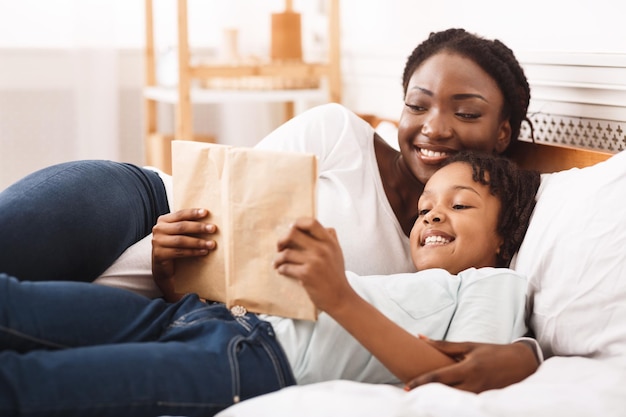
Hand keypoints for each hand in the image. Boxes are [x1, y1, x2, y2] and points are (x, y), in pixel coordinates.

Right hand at [151, 208, 216, 300]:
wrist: (162, 265)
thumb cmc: (174, 245)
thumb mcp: (178, 232)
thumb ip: (187, 225)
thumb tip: (209, 220)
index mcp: (164, 220)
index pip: (180, 214)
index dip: (193, 213)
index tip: (206, 212)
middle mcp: (158, 229)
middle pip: (181, 227)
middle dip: (199, 227)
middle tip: (213, 229)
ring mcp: (157, 242)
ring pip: (181, 240)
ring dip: (198, 242)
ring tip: (211, 244)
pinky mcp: (159, 254)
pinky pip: (179, 252)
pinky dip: (193, 252)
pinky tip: (204, 252)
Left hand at [273, 217, 349, 311]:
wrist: (340, 298)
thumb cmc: (336, 276)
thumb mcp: (337, 253)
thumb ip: (331, 239)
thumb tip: (324, 227)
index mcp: (329, 242)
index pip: (311, 222)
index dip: (297, 223)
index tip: (291, 229)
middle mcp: (322, 249)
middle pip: (293, 233)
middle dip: (282, 240)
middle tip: (279, 247)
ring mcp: (314, 262)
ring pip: (286, 252)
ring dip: (278, 258)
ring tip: (277, 263)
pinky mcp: (306, 275)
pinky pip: (286, 267)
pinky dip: (281, 269)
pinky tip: (281, 271)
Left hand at [404, 337, 539, 392]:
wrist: (522, 363)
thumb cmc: (492, 352)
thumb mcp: (469, 346)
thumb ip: (444, 345)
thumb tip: (421, 337)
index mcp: (468, 368)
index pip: (439, 378)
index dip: (421, 382)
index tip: (407, 386)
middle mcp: (473, 384)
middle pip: (444, 393)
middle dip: (426, 394)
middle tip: (409, 394)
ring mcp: (480, 395)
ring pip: (453, 401)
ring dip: (437, 400)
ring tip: (421, 398)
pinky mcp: (484, 400)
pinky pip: (464, 403)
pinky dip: (452, 402)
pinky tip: (441, 402)